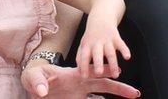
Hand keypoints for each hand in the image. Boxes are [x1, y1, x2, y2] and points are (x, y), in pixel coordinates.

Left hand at [21, 63, 139, 97]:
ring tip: (131, 97)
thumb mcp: (32, 76)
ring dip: (114, 98)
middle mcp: (79, 85)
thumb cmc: (33, 77)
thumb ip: (38, 81)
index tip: (116, 72)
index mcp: (72, 75)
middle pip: (103, 85)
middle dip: (119, 88)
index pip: (91, 72)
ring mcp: (79, 96)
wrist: (32, 87)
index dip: (103, 71)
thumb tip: (43, 91)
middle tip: (135, 93)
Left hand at [76, 23, 130, 78]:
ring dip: (113, 63)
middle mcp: (97, 43)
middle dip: (98, 63)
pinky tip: (127, 57)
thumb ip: (80, 57)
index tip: (84, 77)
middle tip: (99, 74)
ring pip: (110, 52)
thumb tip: (79, 71)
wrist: (101, 17)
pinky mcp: (116, 37)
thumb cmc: (91, 35)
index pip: (84, 56)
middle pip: (97, 54)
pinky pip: (121, 44)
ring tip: (115, 75)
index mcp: (87, 45)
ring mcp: (107, 40)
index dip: (83, 66)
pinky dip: (124, 50)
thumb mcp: (83, 44)